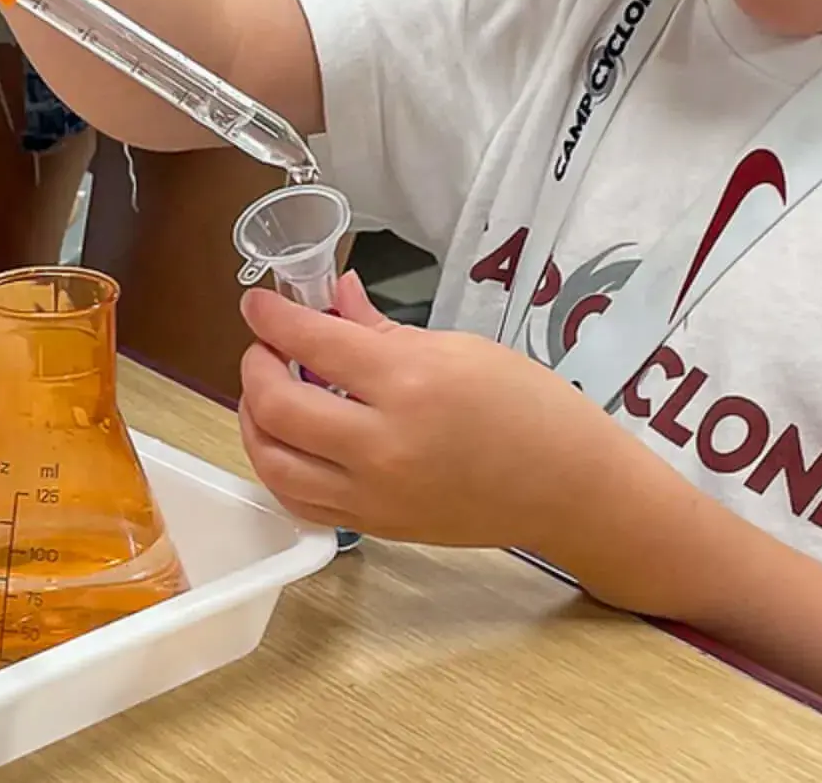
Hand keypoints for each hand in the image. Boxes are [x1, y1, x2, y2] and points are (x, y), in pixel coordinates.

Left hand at [235, 275, 639, 554]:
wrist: (568, 487)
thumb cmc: (529, 407)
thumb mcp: (459, 349)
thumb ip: (381, 329)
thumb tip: (333, 296)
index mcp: (409, 383)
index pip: (312, 342)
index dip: (273, 316)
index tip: (257, 302)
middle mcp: (382, 444)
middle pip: (277, 407)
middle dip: (255, 366)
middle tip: (266, 346)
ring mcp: (374, 493)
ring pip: (274, 463)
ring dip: (253, 421)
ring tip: (265, 393)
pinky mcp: (375, 525)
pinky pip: (300, 501)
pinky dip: (278, 468)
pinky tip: (286, 442)